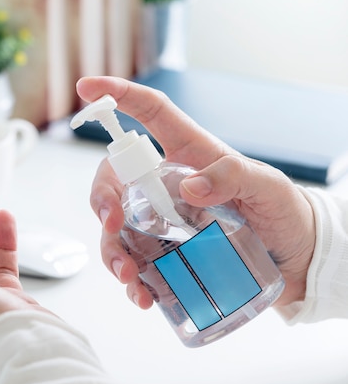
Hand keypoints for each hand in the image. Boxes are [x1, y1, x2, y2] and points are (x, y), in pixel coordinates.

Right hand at [76, 76, 314, 308]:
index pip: (149, 115)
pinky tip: (142, 296)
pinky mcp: (165, 256)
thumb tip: (189, 187)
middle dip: (102, 200)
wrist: (297, 260)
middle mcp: (166, 186)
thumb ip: (233, 176)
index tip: (86, 88)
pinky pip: (135, 264)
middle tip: (112, 224)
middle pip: (115, 181)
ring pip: (116, 229)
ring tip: (129, 276)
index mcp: (188, 154)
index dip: (117, 96)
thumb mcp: (268, 187)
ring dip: (111, 250)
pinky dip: (131, 281)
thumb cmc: (285, 213)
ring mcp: (162, 223)